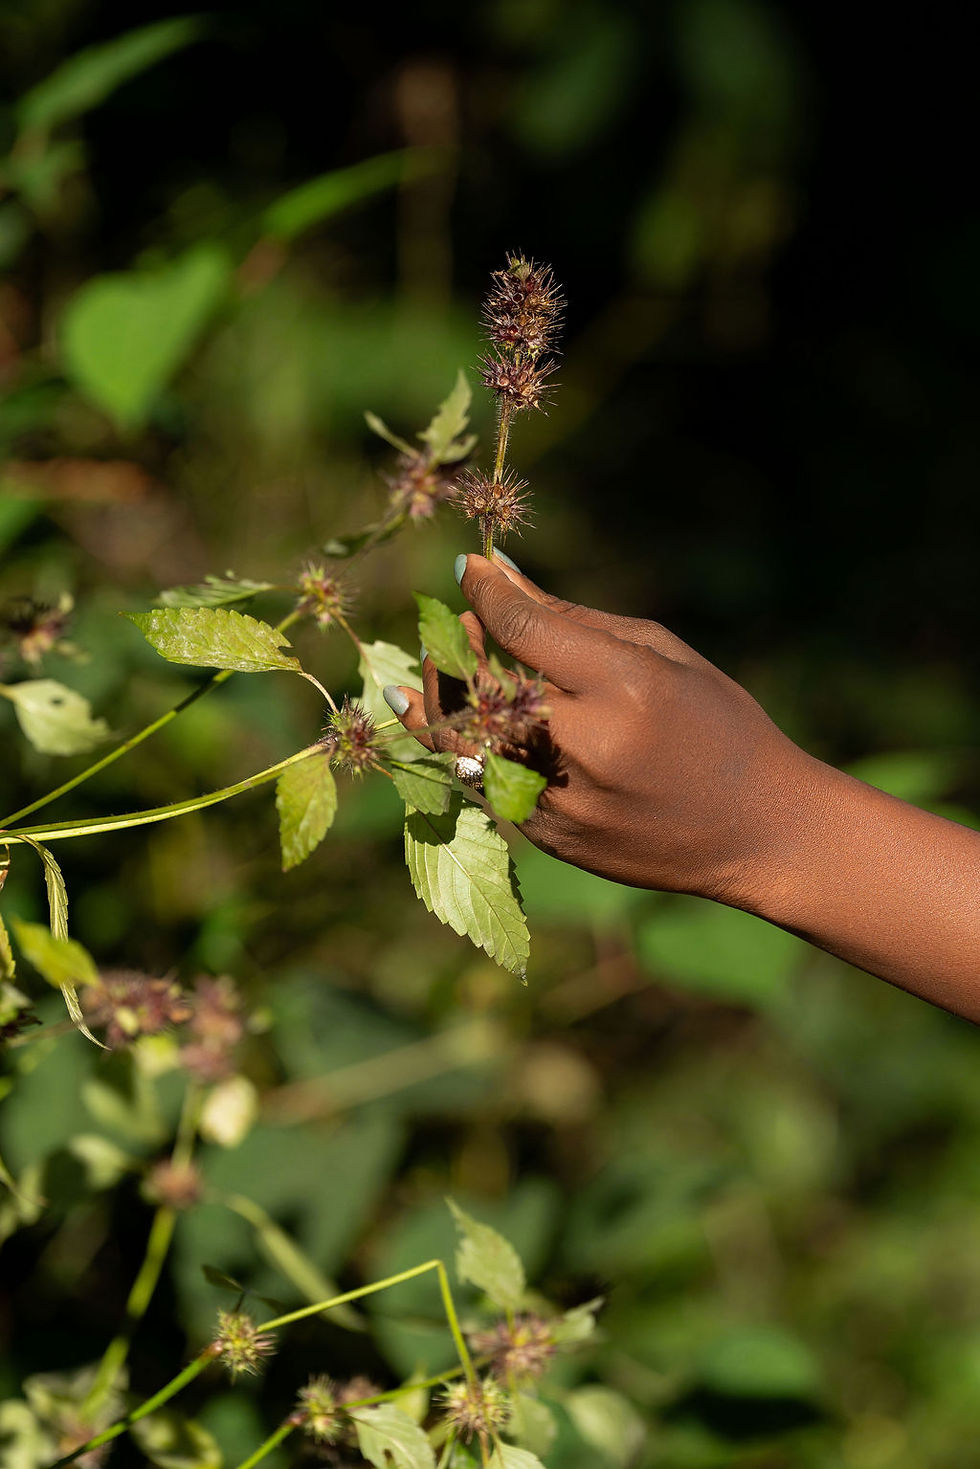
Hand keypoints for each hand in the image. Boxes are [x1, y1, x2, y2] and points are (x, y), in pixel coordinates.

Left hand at [389, 553, 807, 903]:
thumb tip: (499, 574)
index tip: (471, 570)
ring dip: (441, 695)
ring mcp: (561, 799)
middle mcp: (586, 746)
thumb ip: (572, 617)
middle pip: (479, 685)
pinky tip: (446, 716)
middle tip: (459, 624)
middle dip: (455, 644)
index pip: (523, 629)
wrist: (759, 833)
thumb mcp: (662, 655)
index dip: (485, 593)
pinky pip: (481, 781)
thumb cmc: (718, 727)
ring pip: (462, 739)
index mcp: (626, 687)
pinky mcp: (549, 837)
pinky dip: (460, 742)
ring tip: (444, 666)